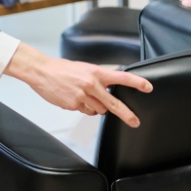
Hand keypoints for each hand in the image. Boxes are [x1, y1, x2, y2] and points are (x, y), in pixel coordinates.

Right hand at [6, 43, 152, 126]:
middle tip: (135, 122)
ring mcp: (82, 96)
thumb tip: (110, 89)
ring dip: (96, 107)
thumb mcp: (85, 69)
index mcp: (96, 72)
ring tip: (83, 96)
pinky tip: (74, 98)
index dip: (136, 83)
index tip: (148, 87)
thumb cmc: (63, 69)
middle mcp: (91, 84)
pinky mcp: (73, 105)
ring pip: (98, 110)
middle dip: (126, 114)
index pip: (121, 77)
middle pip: (113, 103)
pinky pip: (85, 112)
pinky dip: (83, 108)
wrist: (42, 72)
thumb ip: (99, 79)